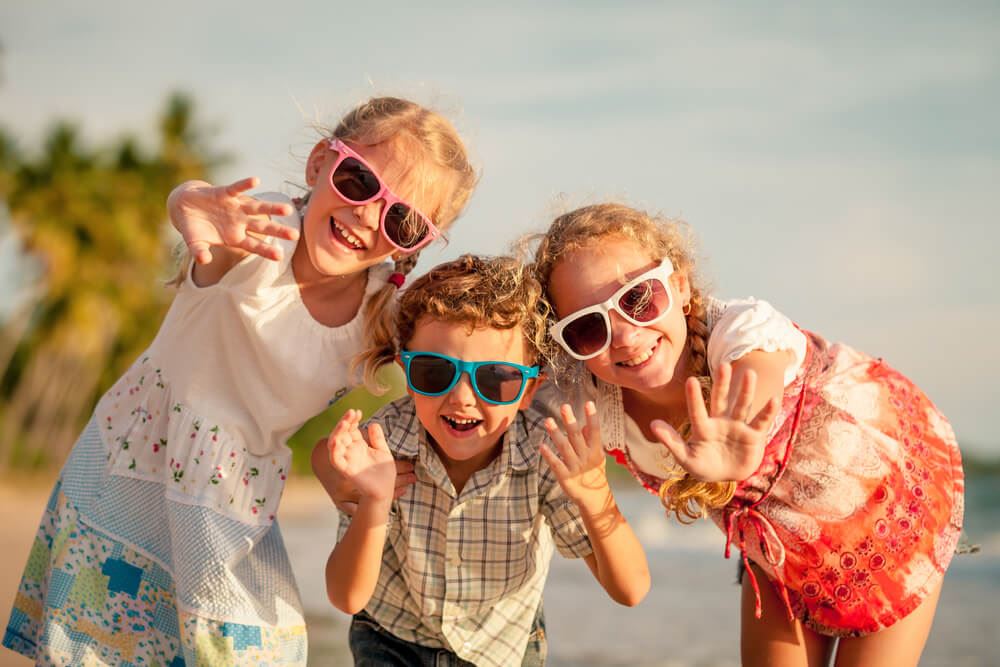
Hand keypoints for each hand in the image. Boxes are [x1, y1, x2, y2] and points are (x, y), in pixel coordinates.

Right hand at [167, 177, 297, 263]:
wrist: (184, 206)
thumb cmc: (194, 228)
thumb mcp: (195, 243)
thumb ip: (199, 251)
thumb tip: (202, 260)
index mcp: (235, 237)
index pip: (254, 246)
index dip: (266, 250)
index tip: (279, 256)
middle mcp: (240, 222)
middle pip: (262, 227)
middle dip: (278, 231)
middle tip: (295, 235)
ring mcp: (235, 208)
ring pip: (257, 208)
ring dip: (271, 208)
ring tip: (287, 209)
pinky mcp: (225, 194)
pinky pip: (237, 189)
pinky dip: (245, 184)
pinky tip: (256, 180)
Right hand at [326, 410, 395, 504]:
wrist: (385, 491)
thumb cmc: (383, 474)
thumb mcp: (382, 451)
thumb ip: (377, 438)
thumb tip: (373, 423)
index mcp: (359, 446)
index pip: (351, 429)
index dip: (352, 420)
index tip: (358, 412)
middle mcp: (351, 452)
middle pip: (342, 434)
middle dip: (345, 422)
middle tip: (351, 413)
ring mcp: (347, 460)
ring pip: (336, 444)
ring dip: (337, 432)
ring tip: (344, 422)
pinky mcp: (346, 470)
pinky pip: (336, 460)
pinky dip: (334, 450)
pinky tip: (337, 440)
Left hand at [541, 402, 610, 509]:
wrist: (594, 499)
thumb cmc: (594, 474)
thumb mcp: (597, 456)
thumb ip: (590, 441)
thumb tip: (585, 425)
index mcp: (595, 451)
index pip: (595, 432)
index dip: (592, 418)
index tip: (589, 404)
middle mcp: (585, 457)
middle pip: (577, 437)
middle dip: (570, 421)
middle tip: (564, 407)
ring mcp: (575, 467)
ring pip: (564, 448)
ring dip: (556, 434)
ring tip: (548, 421)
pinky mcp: (565, 477)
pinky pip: (555, 464)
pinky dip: (548, 455)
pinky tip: (541, 445)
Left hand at [650, 362, 779, 482]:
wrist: (726, 477)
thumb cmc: (703, 466)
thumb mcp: (685, 458)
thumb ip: (671, 441)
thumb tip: (652, 423)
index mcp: (703, 427)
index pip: (697, 411)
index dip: (694, 397)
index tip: (691, 380)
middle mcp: (720, 422)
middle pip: (721, 400)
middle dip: (723, 384)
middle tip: (723, 365)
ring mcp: (738, 427)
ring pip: (742, 406)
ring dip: (745, 391)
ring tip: (749, 373)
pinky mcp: (754, 436)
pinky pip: (761, 422)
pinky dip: (768, 411)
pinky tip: (774, 398)